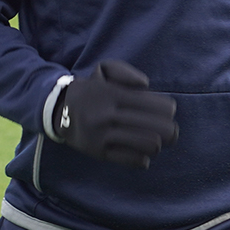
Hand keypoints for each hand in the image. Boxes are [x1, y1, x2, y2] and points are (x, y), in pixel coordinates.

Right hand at [55, 61, 178, 168]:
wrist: (59, 110)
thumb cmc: (92, 90)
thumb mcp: (103, 70)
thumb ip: (126, 72)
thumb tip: (145, 85)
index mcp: (114, 95)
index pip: (155, 105)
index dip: (168, 110)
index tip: (169, 111)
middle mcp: (109, 115)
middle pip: (157, 128)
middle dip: (170, 130)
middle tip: (171, 131)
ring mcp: (103, 135)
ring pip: (148, 145)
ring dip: (158, 145)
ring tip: (156, 141)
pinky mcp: (99, 153)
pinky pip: (131, 160)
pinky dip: (143, 159)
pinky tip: (142, 154)